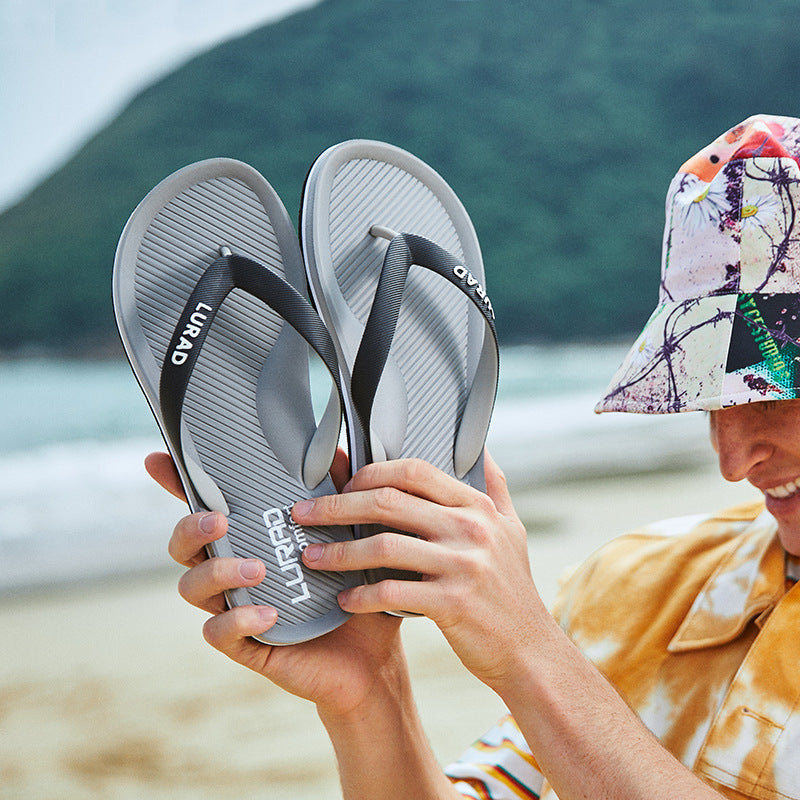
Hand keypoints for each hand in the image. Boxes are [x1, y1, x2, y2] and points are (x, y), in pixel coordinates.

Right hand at [144, 451, 404, 720]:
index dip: (177, 483)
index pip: (207, 506)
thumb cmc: (354, 588)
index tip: (157, 459)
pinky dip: (238, 620)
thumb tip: (335, 450)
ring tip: (258, 570)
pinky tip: (268, 614)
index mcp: (253, 537)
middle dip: (190, 528)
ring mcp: (236, 606)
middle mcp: (235, 569)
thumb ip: (338, 493)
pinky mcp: (246, 644)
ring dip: (218, 573)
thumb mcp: (352, 534)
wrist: (372, 653)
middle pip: (183, 545)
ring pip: (192, 587)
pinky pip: (218, 632)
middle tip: (221, 520)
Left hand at [294, 452, 546, 691]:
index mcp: (477, 507)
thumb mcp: (512, 530)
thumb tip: (482, 447)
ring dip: (339, 552)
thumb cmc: (513, 589)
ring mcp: (463, 565)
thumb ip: (495, 486)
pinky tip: (343, 600)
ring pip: (383, 547)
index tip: (342, 486)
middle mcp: (470, 529)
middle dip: (337, 506)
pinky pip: (391, 592)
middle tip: (304, 514)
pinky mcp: (453, 603)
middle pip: (388, 501)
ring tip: (310, 557)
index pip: (413, 471)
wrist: (530, 651)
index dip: (370, 473)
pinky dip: (361, 596)